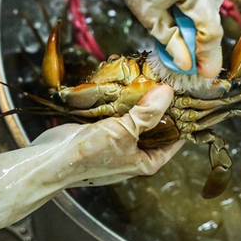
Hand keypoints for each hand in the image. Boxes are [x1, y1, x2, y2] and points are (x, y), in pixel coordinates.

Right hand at [0, 85, 183, 240]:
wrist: (50, 159)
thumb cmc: (89, 154)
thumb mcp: (124, 132)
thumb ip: (147, 113)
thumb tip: (168, 93)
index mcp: (145, 162)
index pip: (174, 142)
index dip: (183, 121)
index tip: (190, 99)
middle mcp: (133, 154)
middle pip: (154, 128)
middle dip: (159, 107)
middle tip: (168, 82)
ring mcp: (115, 143)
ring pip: (134, 119)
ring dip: (139, 101)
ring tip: (149, 78)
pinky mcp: (99, 132)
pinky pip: (115, 115)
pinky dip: (120, 101)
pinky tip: (125, 83)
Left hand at [70, 0, 224, 77]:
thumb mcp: (148, 13)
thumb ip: (169, 40)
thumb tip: (185, 62)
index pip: (211, 33)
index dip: (209, 57)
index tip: (205, 75)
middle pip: (210, 21)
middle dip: (196, 42)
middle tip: (180, 58)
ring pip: (205, 8)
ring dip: (191, 23)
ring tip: (169, 27)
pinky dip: (189, 7)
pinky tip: (171, 9)